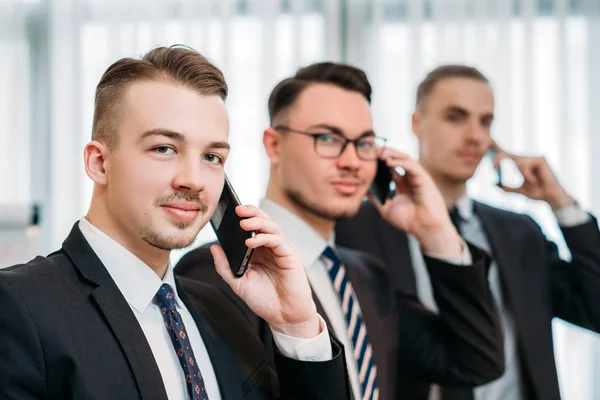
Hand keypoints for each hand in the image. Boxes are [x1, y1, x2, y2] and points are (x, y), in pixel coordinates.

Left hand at [211, 205, 319, 338]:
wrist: (284, 317)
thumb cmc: (264, 300)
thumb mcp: (238, 283)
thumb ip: (225, 266)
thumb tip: (213, 247)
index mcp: (258, 251)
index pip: (251, 228)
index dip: (242, 218)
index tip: (227, 213)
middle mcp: (270, 248)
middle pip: (263, 222)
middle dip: (251, 213)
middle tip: (237, 210)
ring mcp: (281, 251)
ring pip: (272, 227)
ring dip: (257, 223)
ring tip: (243, 223)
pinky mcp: (290, 256)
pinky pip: (277, 241)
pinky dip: (264, 238)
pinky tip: (251, 242)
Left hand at [369, 149, 461, 257]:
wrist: (426, 229)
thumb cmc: (410, 221)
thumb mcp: (386, 209)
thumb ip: (376, 200)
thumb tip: (363, 192)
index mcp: (403, 184)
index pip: (390, 167)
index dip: (379, 161)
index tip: (366, 157)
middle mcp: (410, 178)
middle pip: (397, 159)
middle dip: (384, 153)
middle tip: (370, 150)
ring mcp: (417, 177)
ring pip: (404, 158)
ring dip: (391, 153)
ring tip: (377, 152)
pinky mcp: (423, 178)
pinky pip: (411, 165)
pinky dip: (399, 162)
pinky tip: (388, 162)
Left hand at [491, 141, 574, 209]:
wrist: (551, 197)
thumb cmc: (538, 193)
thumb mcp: (520, 190)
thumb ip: (507, 188)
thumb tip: (494, 184)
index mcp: (523, 164)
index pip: (508, 156)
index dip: (498, 156)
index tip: (489, 160)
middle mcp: (528, 159)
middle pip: (509, 154)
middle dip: (499, 158)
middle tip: (493, 167)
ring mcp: (535, 158)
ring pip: (518, 162)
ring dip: (523, 176)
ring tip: (532, 183)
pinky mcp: (541, 159)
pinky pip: (525, 165)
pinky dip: (528, 175)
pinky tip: (536, 180)